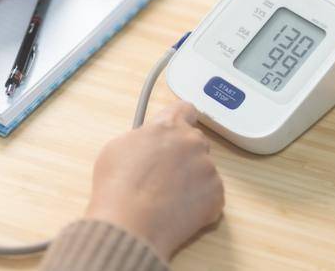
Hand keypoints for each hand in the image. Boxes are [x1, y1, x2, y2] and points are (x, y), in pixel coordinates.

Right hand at [85, 101, 224, 260]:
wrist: (130, 225)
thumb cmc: (117, 186)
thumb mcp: (118, 146)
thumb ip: (143, 136)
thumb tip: (149, 143)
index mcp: (169, 126)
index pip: (185, 109)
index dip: (179, 120)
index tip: (177, 129)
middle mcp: (193, 142)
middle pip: (195, 141)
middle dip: (183, 154)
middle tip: (164, 174)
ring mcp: (208, 169)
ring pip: (203, 170)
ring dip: (191, 180)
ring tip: (166, 198)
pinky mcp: (217, 195)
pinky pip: (211, 194)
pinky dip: (199, 202)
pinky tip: (177, 210)